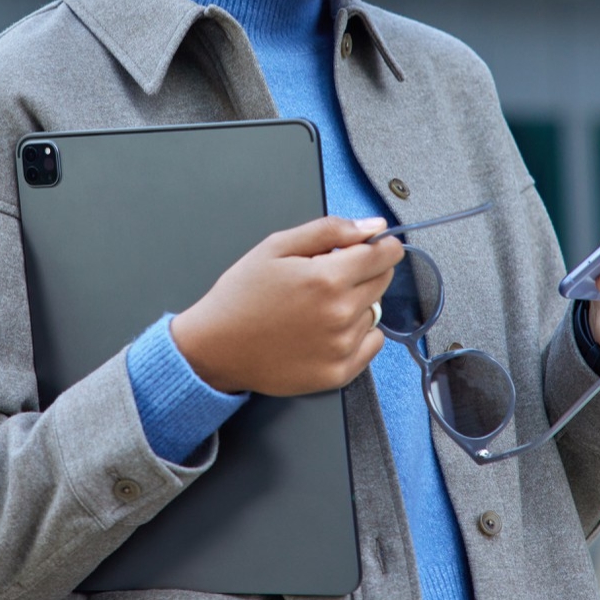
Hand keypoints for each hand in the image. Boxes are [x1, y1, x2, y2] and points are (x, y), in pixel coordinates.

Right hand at [171, 215, 402, 395]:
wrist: (214, 348)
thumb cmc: (241, 296)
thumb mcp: (276, 247)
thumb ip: (329, 230)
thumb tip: (373, 226)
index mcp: (327, 278)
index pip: (384, 254)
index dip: (380, 245)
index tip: (371, 246)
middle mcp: (340, 314)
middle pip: (383, 281)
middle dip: (365, 271)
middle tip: (329, 276)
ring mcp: (341, 347)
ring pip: (374, 312)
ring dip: (356, 304)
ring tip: (318, 306)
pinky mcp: (338, 373)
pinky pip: (372, 344)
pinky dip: (358, 334)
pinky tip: (327, 329)